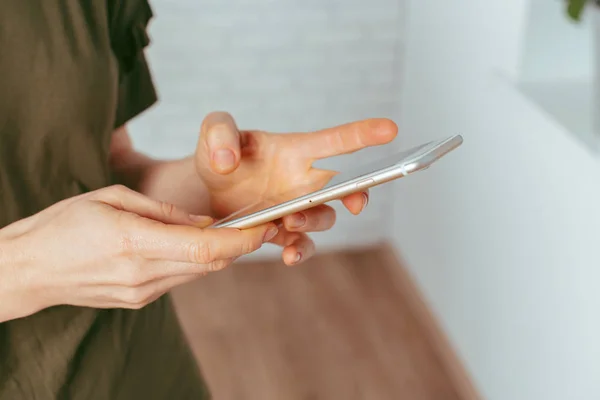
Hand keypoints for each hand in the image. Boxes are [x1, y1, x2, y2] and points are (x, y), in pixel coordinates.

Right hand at [0, 185, 276, 319]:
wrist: (29, 269)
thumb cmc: (64, 224)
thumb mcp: (111, 198)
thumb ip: (163, 212)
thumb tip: (205, 220)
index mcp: (134, 242)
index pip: (204, 247)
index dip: (242, 240)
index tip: (266, 226)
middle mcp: (142, 274)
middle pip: (210, 264)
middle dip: (240, 244)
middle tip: (259, 223)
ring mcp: (141, 292)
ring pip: (199, 273)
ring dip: (218, 252)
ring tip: (229, 229)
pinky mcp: (140, 300)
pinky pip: (180, 278)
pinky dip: (195, 261)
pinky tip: (190, 243)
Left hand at [195, 112, 396, 264]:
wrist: (202, 191)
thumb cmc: (218, 154)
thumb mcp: (214, 132)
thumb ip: (219, 133)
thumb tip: (228, 160)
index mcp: (295, 150)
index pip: (335, 141)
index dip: (363, 134)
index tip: (391, 129)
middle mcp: (302, 180)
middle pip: (342, 186)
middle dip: (357, 192)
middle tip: (355, 200)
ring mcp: (294, 208)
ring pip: (323, 218)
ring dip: (313, 222)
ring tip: (290, 222)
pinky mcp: (280, 232)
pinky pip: (301, 244)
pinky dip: (300, 251)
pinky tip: (289, 256)